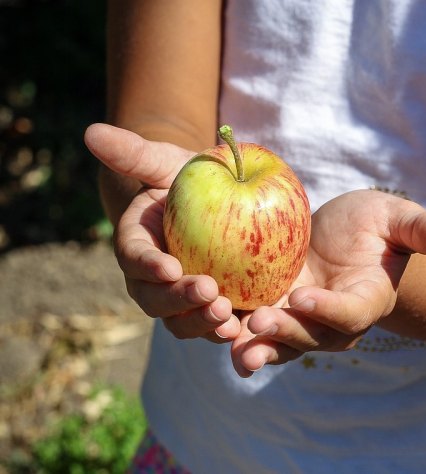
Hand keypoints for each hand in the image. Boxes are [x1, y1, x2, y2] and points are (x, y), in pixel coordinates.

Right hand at [84, 123, 239, 341]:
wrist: (218, 203)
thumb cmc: (189, 179)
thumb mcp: (167, 162)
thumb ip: (135, 153)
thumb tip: (92, 132)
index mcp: (137, 245)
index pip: (134, 258)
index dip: (148, 266)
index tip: (169, 267)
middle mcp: (153, 281)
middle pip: (156, 301)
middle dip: (179, 302)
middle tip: (209, 293)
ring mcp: (182, 301)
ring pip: (183, 323)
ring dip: (203, 324)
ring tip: (228, 318)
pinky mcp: (213, 311)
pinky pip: (215, 329)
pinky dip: (228, 336)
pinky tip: (248, 332)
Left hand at [230, 189, 425, 375]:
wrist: (342, 238)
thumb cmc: (374, 225)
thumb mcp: (395, 218)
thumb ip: (416, 227)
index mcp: (367, 299)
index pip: (351, 313)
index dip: (329, 310)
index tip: (304, 297)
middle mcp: (334, 322)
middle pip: (312, 337)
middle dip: (286, 333)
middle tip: (259, 322)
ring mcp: (302, 322)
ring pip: (281, 344)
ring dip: (258, 347)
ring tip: (234, 347)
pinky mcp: (274, 313)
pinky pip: (255, 331)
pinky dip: (235, 333)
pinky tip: (211, 329)